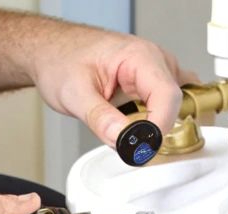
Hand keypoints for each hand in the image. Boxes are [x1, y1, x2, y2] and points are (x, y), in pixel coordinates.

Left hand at [26, 24, 194, 146]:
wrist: (52, 50)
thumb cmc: (61, 59)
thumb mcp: (74, 93)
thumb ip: (100, 118)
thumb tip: (123, 140)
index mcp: (140, 56)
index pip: (167, 96)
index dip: (158, 127)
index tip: (141, 148)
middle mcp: (155, 60)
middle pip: (175, 104)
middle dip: (154, 129)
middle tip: (127, 141)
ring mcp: (157, 71)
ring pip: (175, 107)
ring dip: (155, 125)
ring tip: (125, 127)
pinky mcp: (153, 83)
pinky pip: (167, 106)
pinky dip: (155, 121)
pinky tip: (133, 124)